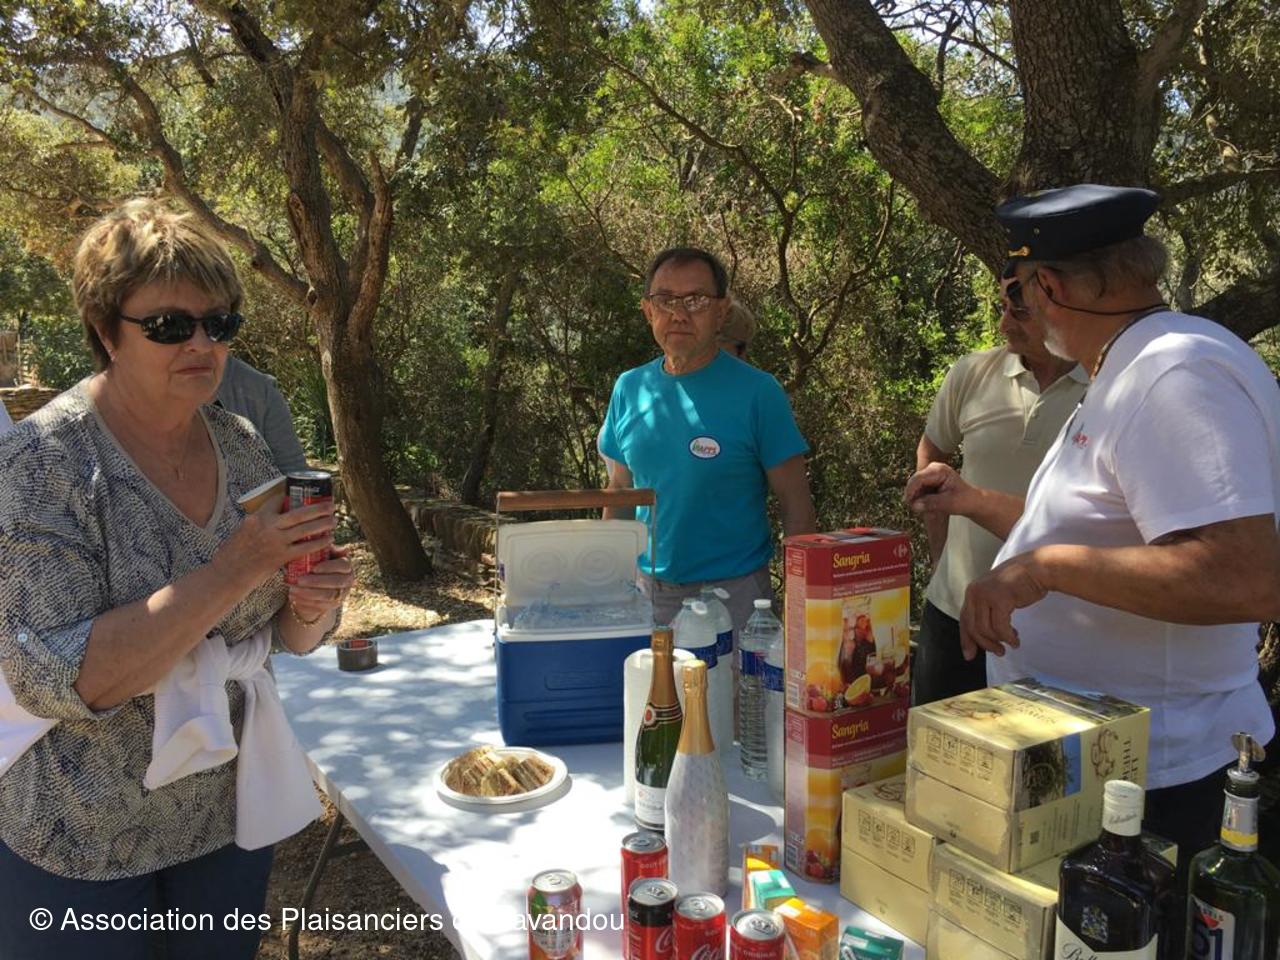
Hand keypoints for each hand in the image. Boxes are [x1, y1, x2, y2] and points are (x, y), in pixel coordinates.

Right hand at [215, 500, 336, 584]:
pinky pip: (305, 548)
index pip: (278, 499)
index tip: (305, 493)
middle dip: (318, 508)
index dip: (293, 495)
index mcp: (257, 517)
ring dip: (323, 524)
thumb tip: (274, 517)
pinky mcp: (280, 557)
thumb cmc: (233, 552)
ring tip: (333, 520)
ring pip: (305, 529)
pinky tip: (328, 540)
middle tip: (331, 505)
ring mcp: (275, 542)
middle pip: (299, 513)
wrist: (228, 574)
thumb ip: (259, 523)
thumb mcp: (242, 529)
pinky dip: (319, 543)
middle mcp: (267, 526)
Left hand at [287, 545, 354, 623]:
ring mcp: (341, 594)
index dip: (330, 567)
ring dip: (309, 593)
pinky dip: (306, 601)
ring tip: (292, 589)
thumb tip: (322, 531)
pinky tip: (293, 596)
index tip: (314, 567)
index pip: (343, 566)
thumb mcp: (318, 555)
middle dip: (317, 581)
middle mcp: (348, 580)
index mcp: (346, 565)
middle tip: (299, 579)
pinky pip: (320, 606)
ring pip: (328, 595)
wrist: (313, 586)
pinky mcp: (332, 606)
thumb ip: (320, 546)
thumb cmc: (315, 564)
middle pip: (336, 582)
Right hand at [904, 462, 975, 518]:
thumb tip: (915, 505)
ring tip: (926, 509)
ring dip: (917, 499)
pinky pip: (918, 491)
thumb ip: (931, 503)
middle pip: (914, 482)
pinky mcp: (928, 482)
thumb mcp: (949, 503)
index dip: (911, 490)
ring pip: (914, 487)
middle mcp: (933, 469)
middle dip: (913, 496)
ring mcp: (930, 475)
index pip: (919, 478)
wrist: (971, 501)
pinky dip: (920, 499)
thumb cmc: (964, 500)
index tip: (908, 502)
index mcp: (939, 470)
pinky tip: (926, 506)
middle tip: (917, 509)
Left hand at [958, 551, 1049, 658]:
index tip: (970, 656)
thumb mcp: (998, 596)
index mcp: (972, 592)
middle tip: (999, 652)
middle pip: (973, 628)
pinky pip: (1000, 627)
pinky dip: (1008, 637)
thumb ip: (987, 611)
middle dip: (985, 644)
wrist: (1038, 568)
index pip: (964, 620)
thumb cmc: (1021, 583)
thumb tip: (982, 638)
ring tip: (1011, 644)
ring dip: (999, 641)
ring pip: (986, 629)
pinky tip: (1015, 640)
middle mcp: (975, 592)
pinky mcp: (999, 598)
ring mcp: (986, 594)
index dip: (966, 640)